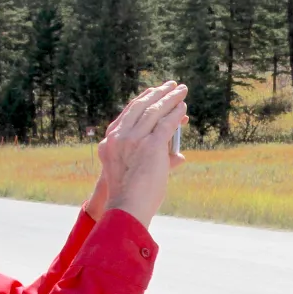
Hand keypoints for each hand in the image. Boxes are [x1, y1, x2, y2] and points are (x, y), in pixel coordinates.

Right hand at [99, 81, 188, 228]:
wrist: (127, 208)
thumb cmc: (131, 196)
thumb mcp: (133, 171)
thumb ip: (153, 158)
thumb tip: (180, 156)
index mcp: (110, 141)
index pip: (128, 113)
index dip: (143, 100)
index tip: (153, 92)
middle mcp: (119, 136)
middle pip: (141, 107)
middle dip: (158, 93)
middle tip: (170, 85)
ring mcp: (134, 139)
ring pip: (155, 111)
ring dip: (170, 98)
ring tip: (181, 90)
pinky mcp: (151, 145)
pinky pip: (166, 123)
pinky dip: (176, 113)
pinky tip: (183, 106)